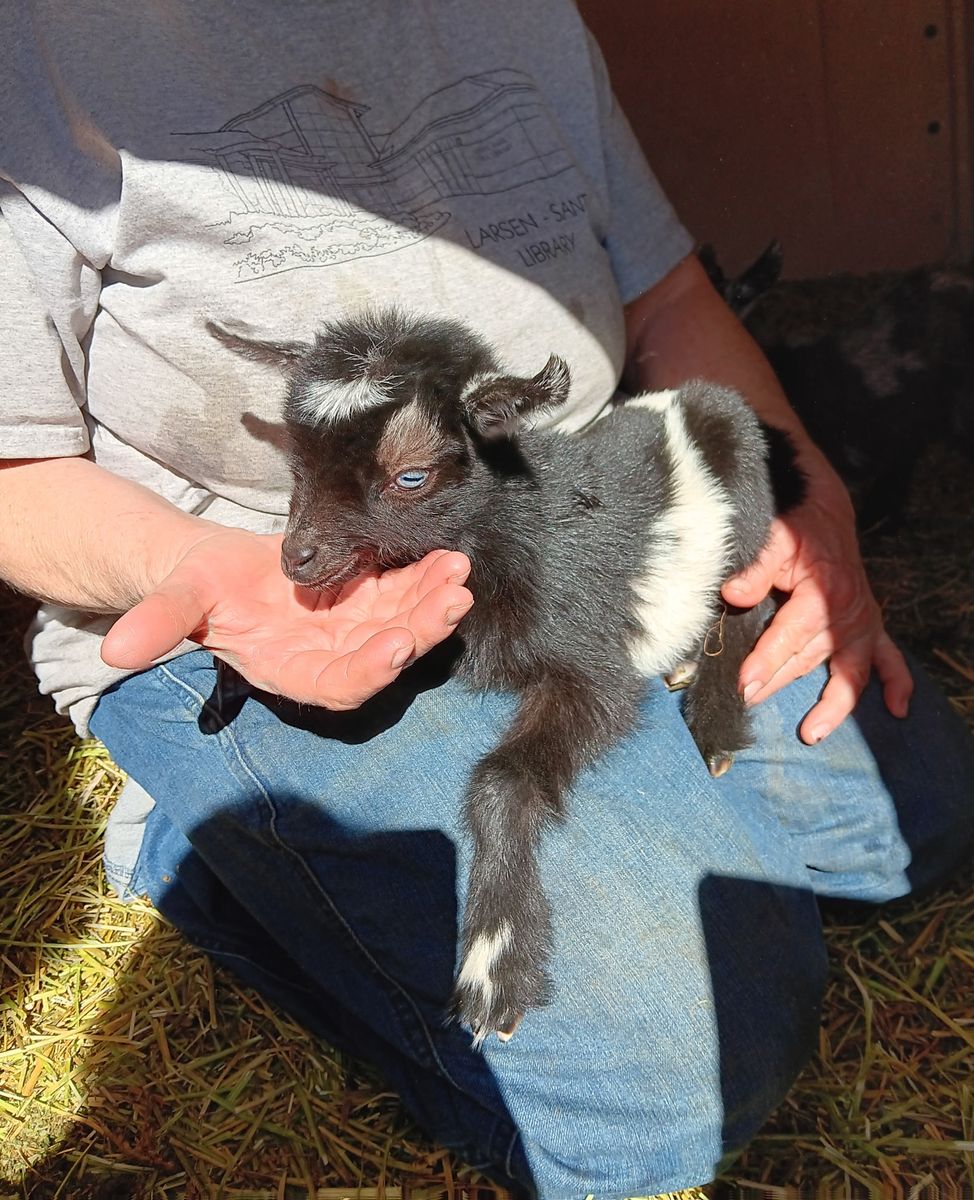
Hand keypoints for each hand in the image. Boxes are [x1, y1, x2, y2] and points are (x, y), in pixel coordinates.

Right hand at [101, 528, 472, 709]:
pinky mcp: (367, 599)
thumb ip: (159, 624)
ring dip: (433, 601)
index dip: (369, 670)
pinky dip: (425, 577)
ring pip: (404, 622)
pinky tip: (448, 557)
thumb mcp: (179, 600)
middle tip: (452, 598)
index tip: (397, 644)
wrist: (216, 570)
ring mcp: (355, 628)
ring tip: (458, 571)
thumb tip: (116, 652)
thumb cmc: (197, 588)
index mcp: (291, 670)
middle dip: (421, 629)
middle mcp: (332, 656)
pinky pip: (404, 592)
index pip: (339, 686)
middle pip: (386, 654)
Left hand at [721, 468, 911, 742]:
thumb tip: (732, 594)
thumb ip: (755, 568)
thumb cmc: (792, 527)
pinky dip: (897, 683)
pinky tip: (897, 709)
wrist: (821, 513)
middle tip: (746, 702)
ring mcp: (863, 622)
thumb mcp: (772, 539)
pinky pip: (890, 659)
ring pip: (847, 671)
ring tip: (811, 732)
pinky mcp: (870, 626)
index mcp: (824, 592)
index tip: (743, 684)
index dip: (766, 660)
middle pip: (811, 658)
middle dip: (778, 682)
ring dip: (833, 704)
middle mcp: (849, 612)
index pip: (791, 634)